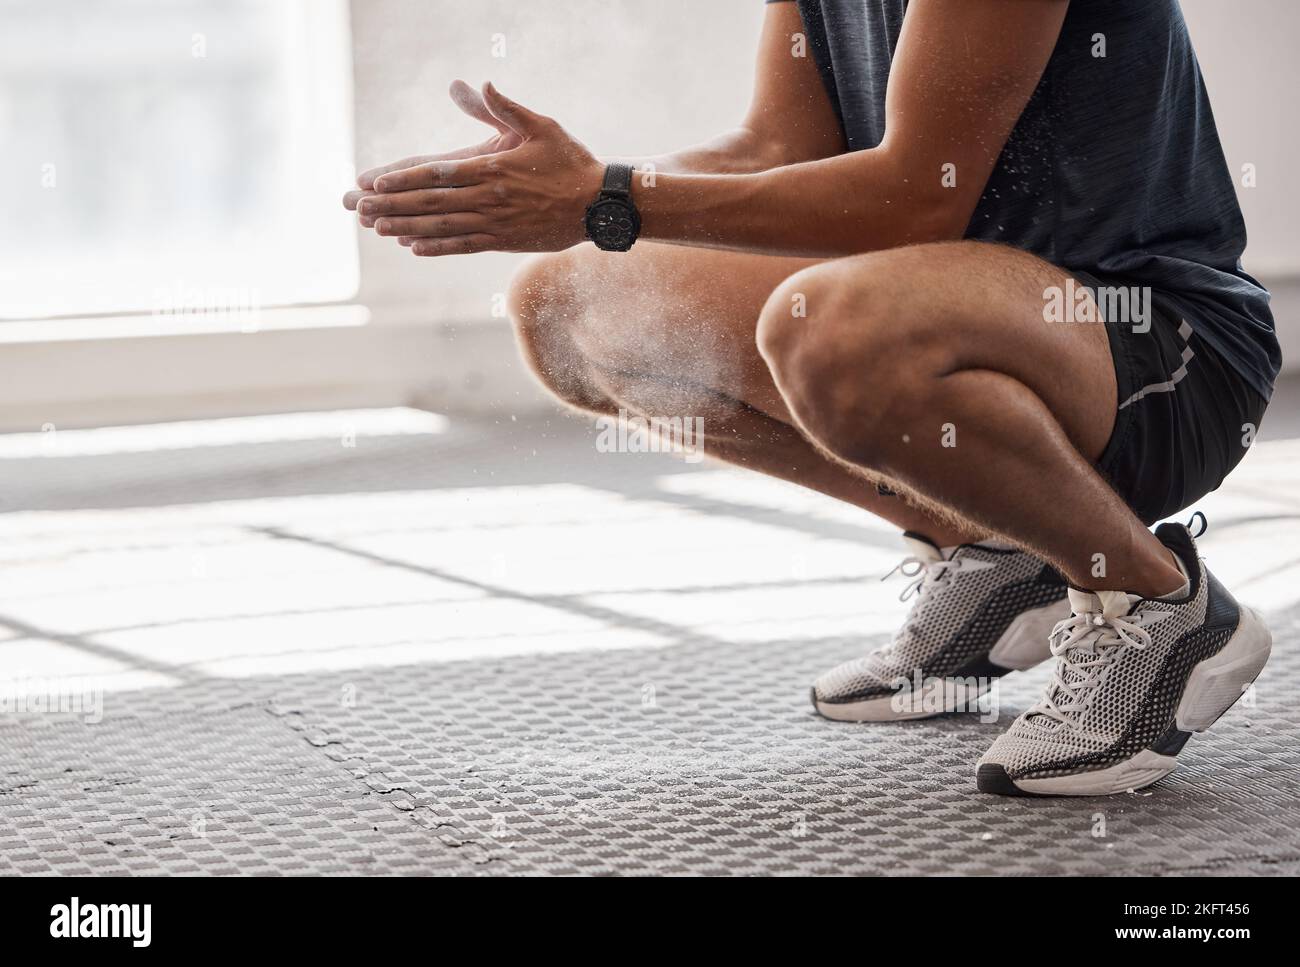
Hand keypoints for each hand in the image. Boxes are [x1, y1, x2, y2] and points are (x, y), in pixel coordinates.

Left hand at [357, 82, 604, 255]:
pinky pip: (465, 245)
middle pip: (432, 202)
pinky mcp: (504, 241)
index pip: (438, 174)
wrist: (599, 205)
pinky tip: (415, 248)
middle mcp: (489, 199)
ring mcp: (496, 223)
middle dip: (393, 204)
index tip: (376, 180)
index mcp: (493, 168)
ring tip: (377, 228)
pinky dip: (438, 247)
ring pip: (443, 226)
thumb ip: (506, 107)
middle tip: (361, 207)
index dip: (404, 179)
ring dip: (407, 227)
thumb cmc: (571, 161)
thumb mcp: (542, 125)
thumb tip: (480, 83)